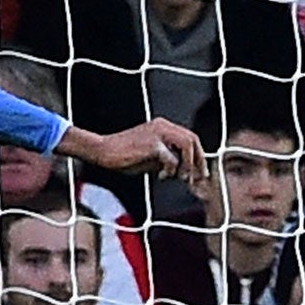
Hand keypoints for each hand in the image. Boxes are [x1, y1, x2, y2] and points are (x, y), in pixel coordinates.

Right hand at [58, 118, 204, 182]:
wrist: (104, 151)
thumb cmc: (124, 157)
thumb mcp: (152, 159)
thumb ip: (169, 162)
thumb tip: (186, 173)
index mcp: (163, 127)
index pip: (190, 138)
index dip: (198, 156)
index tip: (200, 172)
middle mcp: (163, 126)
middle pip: (192, 139)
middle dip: (198, 161)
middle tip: (197, 178)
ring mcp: (158, 133)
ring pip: (187, 145)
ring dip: (188, 164)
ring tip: (181, 177)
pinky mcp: (152, 143)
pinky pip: (171, 158)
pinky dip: (171, 169)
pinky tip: (161, 176)